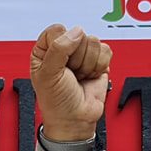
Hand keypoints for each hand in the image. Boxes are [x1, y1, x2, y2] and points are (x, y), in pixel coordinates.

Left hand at [31, 24, 110, 141]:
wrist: (75, 120)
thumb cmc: (56, 101)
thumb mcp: (48, 74)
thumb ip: (59, 49)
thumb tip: (76, 32)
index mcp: (45, 49)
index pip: (57, 30)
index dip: (61, 45)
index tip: (58, 64)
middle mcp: (64, 49)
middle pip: (78, 35)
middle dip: (76, 58)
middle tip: (70, 75)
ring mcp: (82, 54)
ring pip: (93, 42)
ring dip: (87, 64)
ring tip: (79, 77)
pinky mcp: (98, 61)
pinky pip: (105, 50)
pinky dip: (99, 66)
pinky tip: (89, 77)